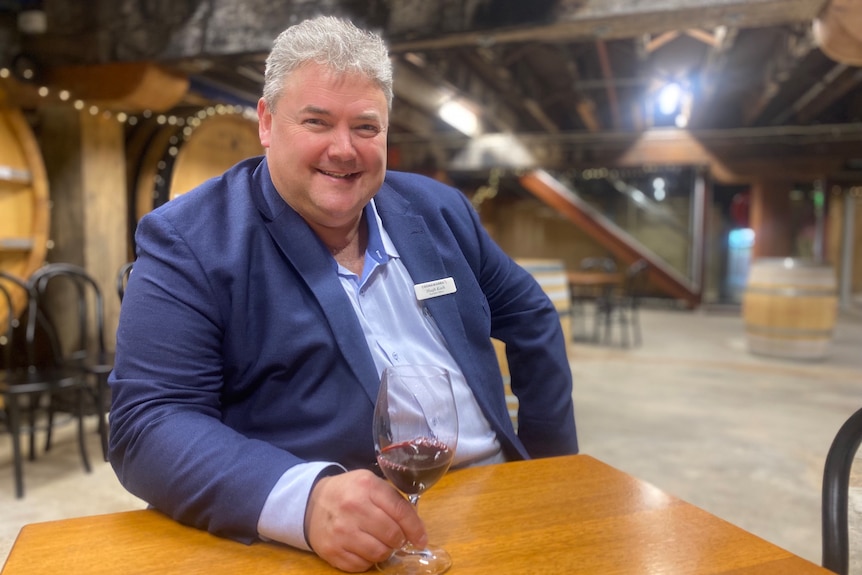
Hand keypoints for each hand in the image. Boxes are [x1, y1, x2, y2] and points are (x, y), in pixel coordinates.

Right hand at [305, 469, 427, 571]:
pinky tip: (364, 548)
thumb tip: (415, 526)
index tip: (421, 539)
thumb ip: (393, 500)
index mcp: (367, 486)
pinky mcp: (332, 550)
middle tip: (397, 538)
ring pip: (379, 553)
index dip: (415, 528)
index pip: (400, 511)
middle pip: (392, 535)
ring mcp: (341, 531)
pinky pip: (362, 565)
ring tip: (381, 542)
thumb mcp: (371, 484)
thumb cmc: (349, 492)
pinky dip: (368, 560)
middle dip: (399, 540)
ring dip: (385, 551)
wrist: (312, 503)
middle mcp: (353, 507)